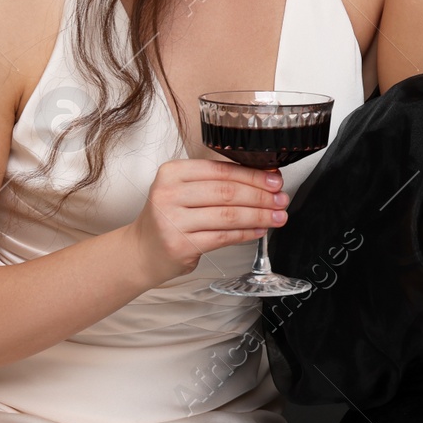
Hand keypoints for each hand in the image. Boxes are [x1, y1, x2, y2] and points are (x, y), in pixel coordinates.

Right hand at [126, 159, 287, 284]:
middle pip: (227, 192)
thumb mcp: (184, 189)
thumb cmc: (169, 217)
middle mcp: (169, 194)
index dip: (253, 175)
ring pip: (228, 215)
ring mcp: (172, 220)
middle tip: (281, 199)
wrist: (141, 251)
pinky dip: (246, 233)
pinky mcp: (179, 245)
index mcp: (172, 172)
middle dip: (261, 196)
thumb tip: (265, 179)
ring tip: (277, 216)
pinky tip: (259, 230)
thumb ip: (217, 181)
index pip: (221, 170)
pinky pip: (222, 237)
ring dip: (259, 216)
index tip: (275, 180)